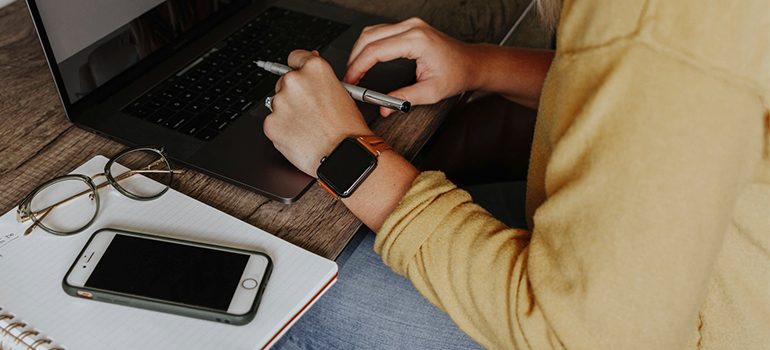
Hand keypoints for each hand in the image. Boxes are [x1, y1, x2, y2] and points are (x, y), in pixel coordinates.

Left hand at [263, 50, 373, 176]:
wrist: (343, 155)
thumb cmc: (348, 129)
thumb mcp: (343, 93)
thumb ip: (320, 77)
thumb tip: (309, 65)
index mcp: (315, 69)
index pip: (295, 57)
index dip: (298, 68)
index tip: (299, 75)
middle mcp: (294, 81)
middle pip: (284, 81)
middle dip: (294, 95)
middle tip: (310, 111)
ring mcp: (280, 102)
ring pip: (278, 104)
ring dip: (288, 113)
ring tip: (308, 127)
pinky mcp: (271, 123)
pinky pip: (273, 123)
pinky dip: (283, 130)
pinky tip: (300, 136)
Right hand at [344, 17, 476, 116]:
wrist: (471, 63)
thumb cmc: (456, 74)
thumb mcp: (430, 92)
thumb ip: (404, 99)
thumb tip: (384, 108)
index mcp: (417, 40)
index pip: (376, 50)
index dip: (358, 67)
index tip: (351, 81)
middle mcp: (412, 27)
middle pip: (369, 37)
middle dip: (354, 59)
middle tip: (349, 79)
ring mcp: (410, 24)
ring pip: (372, 31)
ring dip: (359, 50)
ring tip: (355, 71)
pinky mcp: (409, 27)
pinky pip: (381, 31)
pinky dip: (369, 45)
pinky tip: (366, 59)